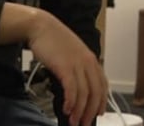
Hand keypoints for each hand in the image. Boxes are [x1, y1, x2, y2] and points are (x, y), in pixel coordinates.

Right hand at [13, 7, 107, 125]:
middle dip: (90, 112)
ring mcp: (77, 64)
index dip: (102, 102)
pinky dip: (70, 102)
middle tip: (84, 123)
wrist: (41, 27)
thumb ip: (76, 69)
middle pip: (95, 93)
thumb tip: (75, 91)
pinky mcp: (65, 66)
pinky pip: (72, 89)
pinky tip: (66, 110)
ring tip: (74, 122)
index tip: (98, 114)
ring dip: (79, 111)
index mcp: (91, 60)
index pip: (102, 85)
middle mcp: (88, 62)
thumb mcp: (71, 55)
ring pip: (84, 94)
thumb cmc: (54, 41)